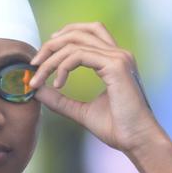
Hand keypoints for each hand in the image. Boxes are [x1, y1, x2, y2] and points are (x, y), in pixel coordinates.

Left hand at [29, 22, 164, 153]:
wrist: (137, 141)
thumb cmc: (117, 128)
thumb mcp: (81, 111)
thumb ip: (60, 100)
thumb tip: (36, 91)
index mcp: (114, 60)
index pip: (87, 32)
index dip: (62, 39)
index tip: (42, 59)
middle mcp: (118, 54)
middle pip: (79, 31)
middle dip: (51, 45)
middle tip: (34, 64)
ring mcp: (118, 57)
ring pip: (75, 42)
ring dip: (51, 59)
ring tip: (39, 78)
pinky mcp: (115, 66)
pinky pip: (79, 55)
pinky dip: (62, 67)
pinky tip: (57, 84)